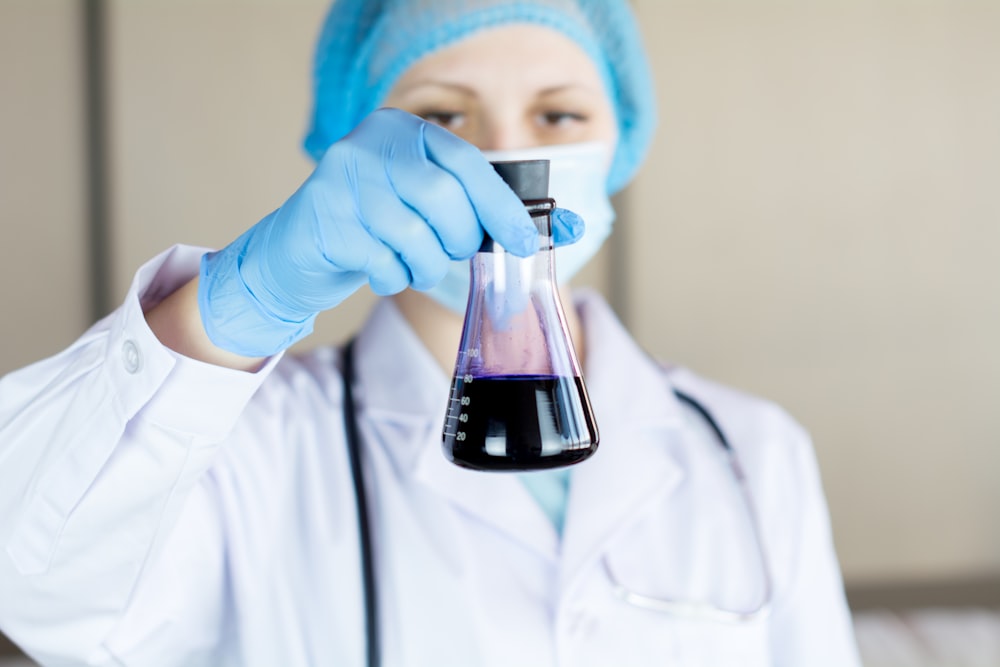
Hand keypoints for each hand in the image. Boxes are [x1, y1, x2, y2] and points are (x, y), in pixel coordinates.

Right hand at [198, 108, 582, 356]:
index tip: (526, 242)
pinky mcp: (322, 219)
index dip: (502, 207)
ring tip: (411, 264)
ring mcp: (341, 179)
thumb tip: (575, 227)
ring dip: (423, 265)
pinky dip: (391, 277)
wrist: (298, 252)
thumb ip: (493, 214)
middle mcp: (370, 144)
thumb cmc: (378, 229)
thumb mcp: (432, 210)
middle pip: (443, 200)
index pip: (468, 165)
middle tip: (447, 251)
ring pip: (412, 235)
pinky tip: (380, 268)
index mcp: (405, 130)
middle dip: (457, 240)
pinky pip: (381, 261)